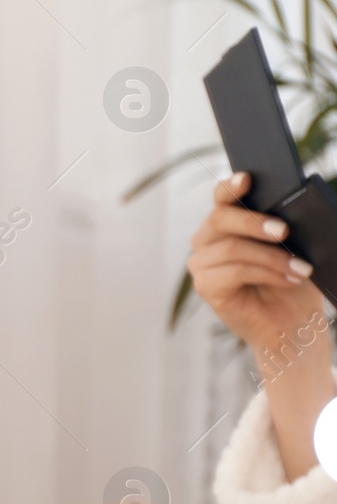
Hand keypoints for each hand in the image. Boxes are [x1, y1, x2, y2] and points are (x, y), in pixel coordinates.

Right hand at [189, 172, 325, 356]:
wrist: (292, 323)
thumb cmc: (291, 281)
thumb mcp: (291, 247)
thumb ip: (277, 226)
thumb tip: (286, 211)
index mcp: (226, 225)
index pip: (221, 198)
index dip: (230, 187)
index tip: (247, 179)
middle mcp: (206, 240)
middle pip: (220, 218)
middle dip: (254, 222)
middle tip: (285, 231)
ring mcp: (201, 264)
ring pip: (232, 246)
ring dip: (272, 257)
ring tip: (301, 268)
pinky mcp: (205, 286)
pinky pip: (233, 270)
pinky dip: (266, 273)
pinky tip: (287, 279)